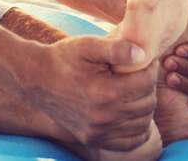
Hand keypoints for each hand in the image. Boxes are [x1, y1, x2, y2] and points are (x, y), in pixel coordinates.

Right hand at [26, 36, 157, 150]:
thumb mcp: (87, 45)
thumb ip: (116, 48)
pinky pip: (129, 141)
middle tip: (141, 73)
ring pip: (142, 123)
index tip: (146, 60)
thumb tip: (143, 54)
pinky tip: (132, 113)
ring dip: (145, 106)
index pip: (146, 83)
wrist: (36, 79)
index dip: (150, 68)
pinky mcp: (93, 139)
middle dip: (149, 86)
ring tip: (136, 90)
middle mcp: (104, 117)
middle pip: (147, 103)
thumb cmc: (63, 58)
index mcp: (105, 92)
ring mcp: (98, 132)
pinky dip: (137, 129)